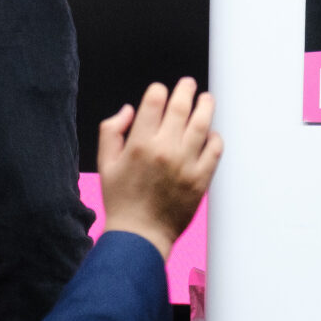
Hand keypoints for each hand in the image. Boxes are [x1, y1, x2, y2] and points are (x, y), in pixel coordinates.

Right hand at [97, 77, 222, 261]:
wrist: (140, 236)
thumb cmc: (121, 200)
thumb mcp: (105, 162)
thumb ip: (111, 130)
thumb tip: (129, 109)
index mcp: (139, 143)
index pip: (154, 101)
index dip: (158, 91)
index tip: (160, 91)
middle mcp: (164, 150)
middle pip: (180, 107)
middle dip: (185, 90)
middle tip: (188, 84)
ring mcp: (185, 164)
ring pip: (201, 124)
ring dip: (205, 106)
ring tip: (206, 99)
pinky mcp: (200, 180)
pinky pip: (214, 151)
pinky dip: (215, 138)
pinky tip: (211, 134)